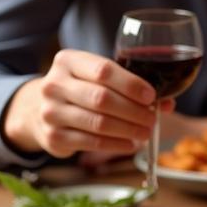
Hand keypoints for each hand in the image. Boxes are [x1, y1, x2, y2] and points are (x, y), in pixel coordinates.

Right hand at [2, 49, 157, 158]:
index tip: (151, 96)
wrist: (38, 109)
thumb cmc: (81, 89)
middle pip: (102, 99)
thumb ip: (130, 86)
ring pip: (98, 123)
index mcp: (68, 61)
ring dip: (128, 129)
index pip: (104, 70)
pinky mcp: (53, 136)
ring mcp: (50, 111)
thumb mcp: (98, 78)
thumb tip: (168, 103)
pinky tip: (130, 144)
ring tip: (146, 132)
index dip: (132, 85)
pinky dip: (116, 144)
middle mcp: (54, 84)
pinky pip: (91, 142)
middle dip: (134, 111)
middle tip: (153, 118)